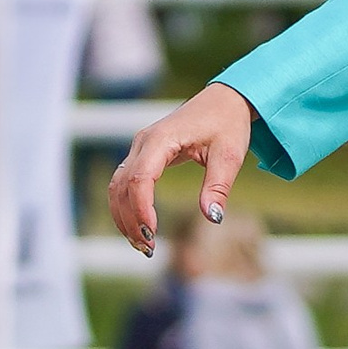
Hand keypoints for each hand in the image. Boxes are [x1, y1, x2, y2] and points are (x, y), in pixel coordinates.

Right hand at [108, 82, 255, 258]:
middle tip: (148, 249)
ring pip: (118, 186)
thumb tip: (213, 218)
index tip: (152, 233)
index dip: (141, 208)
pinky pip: (124, 182)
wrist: (225, 100)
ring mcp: (140, 147)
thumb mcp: (230, 155)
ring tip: (142, 245)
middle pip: (122, 186)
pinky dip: (126, 206)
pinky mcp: (143, 154)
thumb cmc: (228, 124)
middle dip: (130, 219)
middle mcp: (143, 142)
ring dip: (124, 216)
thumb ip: (218, 186)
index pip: (141, 178)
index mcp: (162, 139)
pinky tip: (140, 228)